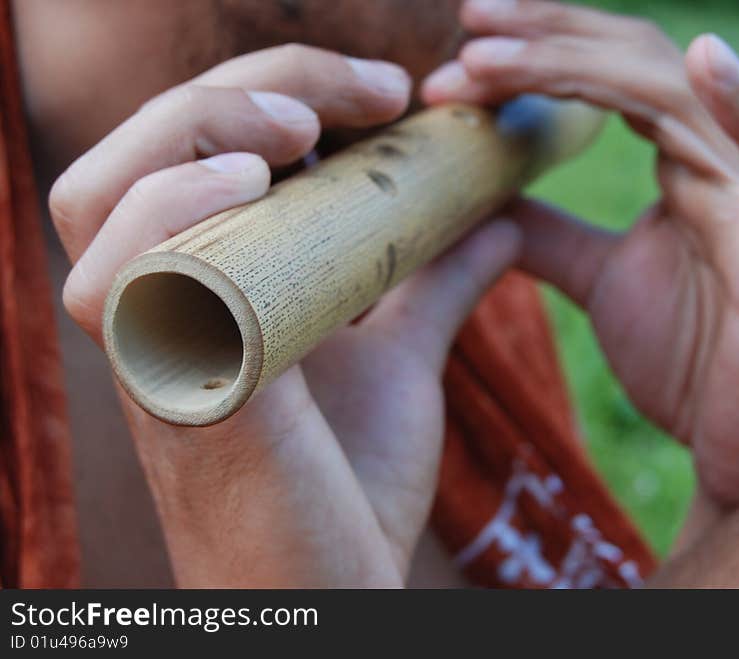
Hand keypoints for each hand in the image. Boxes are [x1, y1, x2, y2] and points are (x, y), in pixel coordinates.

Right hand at [52, 43, 520, 585]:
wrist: (334, 590)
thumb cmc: (350, 482)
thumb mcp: (401, 357)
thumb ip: (434, 282)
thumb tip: (498, 214)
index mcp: (207, 282)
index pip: (197, 145)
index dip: (276, 90)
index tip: (389, 93)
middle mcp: (160, 303)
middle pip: (146, 147)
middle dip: (249, 92)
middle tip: (364, 93)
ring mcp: (152, 344)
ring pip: (101, 195)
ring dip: (194, 134)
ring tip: (298, 132)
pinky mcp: (164, 388)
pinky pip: (115, 275)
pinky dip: (165, 210)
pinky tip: (247, 183)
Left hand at [423, 0, 738, 506]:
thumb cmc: (693, 361)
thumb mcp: (599, 281)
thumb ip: (547, 234)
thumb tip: (484, 199)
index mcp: (681, 160)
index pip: (607, 74)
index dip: (537, 51)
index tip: (459, 47)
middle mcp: (721, 159)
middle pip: (634, 62)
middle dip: (544, 38)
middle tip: (464, 23)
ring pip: (679, 98)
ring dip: (581, 66)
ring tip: (488, 56)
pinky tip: (707, 59)